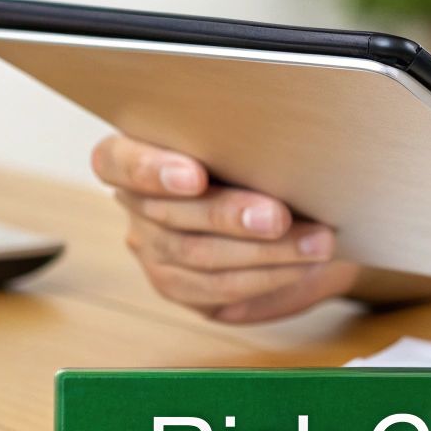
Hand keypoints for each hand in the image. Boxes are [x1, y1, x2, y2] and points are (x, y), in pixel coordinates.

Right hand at [92, 134, 359, 321]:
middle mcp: (136, 203)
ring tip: (314, 243)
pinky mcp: (179, 286)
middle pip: (171, 214)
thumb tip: (281, 147)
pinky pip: (219, 289)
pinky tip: (301, 265)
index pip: (116, 161)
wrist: (284, 208)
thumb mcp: (246, 141)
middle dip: (230, 216)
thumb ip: (241, 143)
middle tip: (279, 217)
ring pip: (200, 256)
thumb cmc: (258, 158)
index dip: (151, 170)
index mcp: (134, 154)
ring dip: (265, 252)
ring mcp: (153, 249)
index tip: (194, 176)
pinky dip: (267, 276)